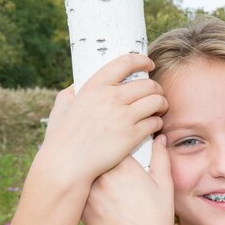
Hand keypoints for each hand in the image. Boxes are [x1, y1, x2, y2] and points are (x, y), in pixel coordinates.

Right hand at [40, 54, 167, 185]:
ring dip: (162, 104)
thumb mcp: (61, 107)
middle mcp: (111, 97)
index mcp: (95, 86)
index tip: (149, 64)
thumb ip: (72, 93)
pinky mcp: (132, 135)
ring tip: (159, 110)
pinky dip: (158, 123)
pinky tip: (153, 126)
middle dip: (157, 89)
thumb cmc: (61, 137)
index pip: (126, 62)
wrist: (67, 164)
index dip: (142, 60)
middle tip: (157, 95)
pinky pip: (155, 123)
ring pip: (157, 101)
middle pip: (148, 84)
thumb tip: (77, 86)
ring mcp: (123, 116)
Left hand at [81, 135, 175, 224]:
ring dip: (85, 166)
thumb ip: (161, 156)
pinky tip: (81, 185)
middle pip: (95, 153)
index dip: (114, 138)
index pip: (113, 140)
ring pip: (83, 170)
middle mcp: (103, 175)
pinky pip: (77, 189)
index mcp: (124, 165)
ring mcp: (89, 191)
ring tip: (87, 164)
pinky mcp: (81, 207)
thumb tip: (159, 136)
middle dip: (98, 151)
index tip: (117, 139)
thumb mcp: (164, 184)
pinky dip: (79, 185)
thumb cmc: (158, 217)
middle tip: (100, 148)